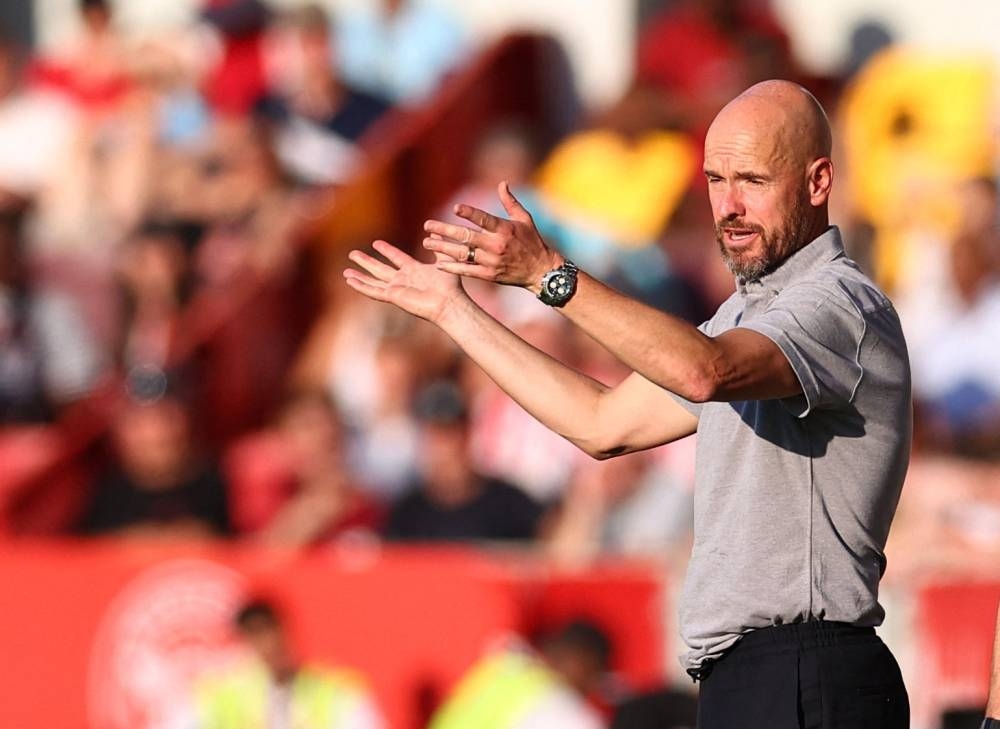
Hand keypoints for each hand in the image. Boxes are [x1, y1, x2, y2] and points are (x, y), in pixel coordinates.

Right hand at [343, 240, 467, 324]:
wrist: (449, 302)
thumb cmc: (451, 285)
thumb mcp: (445, 259)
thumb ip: (439, 245)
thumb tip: (434, 230)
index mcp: (415, 270)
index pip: (396, 258)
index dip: (386, 250)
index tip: (376, 243)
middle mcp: (404, 280)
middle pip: (380, 269)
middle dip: (366, 261)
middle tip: (353, 253)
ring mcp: (398, 289)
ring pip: (373, 280)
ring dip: (360, 275)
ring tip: (345, 271)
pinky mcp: (394, 297)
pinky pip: (374, 291)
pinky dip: (361, 286)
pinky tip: (350, 281)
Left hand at [422, 181, 561, 292]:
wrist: (540, 271)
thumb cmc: (532, 242)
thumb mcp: (524, 219)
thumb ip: (510, 201)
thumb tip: (502, 183)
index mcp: (504, 229)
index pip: (484, 219)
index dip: (470, 213)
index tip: (455, 208)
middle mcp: (496, 245)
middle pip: (466, 237)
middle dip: (444, 230)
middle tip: (427, 225)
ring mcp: (491, 261)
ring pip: (462, 254)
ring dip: (442, 248)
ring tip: (426, 242)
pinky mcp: (489, 275)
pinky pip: (467, 271)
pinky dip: (452, 267)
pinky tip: (438, 263)